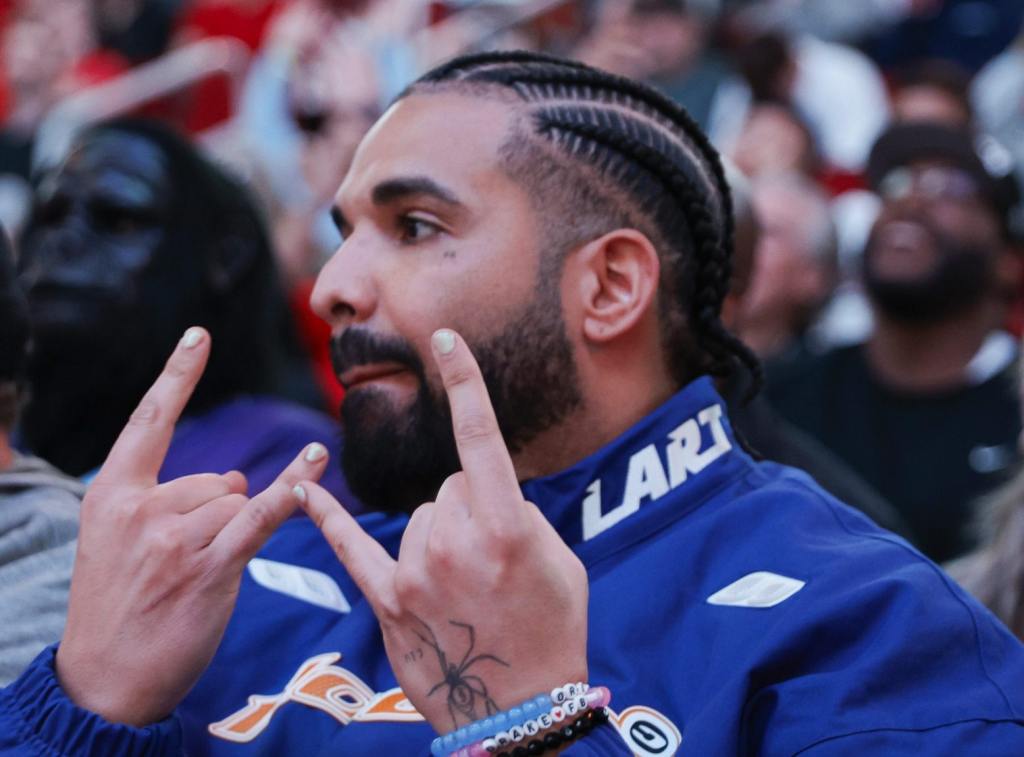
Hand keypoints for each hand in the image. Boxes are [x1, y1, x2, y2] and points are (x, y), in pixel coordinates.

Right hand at [55, 328, 330, 725]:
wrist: (104, 678)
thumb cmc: (117, 606)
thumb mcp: (119, 542)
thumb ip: (171, 500)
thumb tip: (233, 477)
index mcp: (111, 494)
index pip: (149, 421)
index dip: (177, 376)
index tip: (199, 335)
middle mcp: (142, 508)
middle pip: (215, 479)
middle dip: (215, 515)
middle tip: (181, 564)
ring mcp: (175, 538)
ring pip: (235, 502)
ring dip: (230, 537)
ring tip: (193, 578)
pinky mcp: (210, 567)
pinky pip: (261, 516)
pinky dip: (292, 489)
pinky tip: (316, 462)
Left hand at [298, 329, 588, 733]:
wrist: (522, 712)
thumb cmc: (553, 630)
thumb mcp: (559, 561)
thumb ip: (518, 513)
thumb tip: (482, 491)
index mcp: (506, 527)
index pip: (479, 437)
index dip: (465, 381)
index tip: (445, 336)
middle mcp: (455, 543)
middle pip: (446, 486)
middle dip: (466, 508)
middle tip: (489, 559)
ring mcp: (416, 573)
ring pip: (415, 517)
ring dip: (436, 536)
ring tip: (462, 586)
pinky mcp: (388, 602)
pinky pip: (352, 549)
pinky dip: (328, 520)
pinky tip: (301, 492)